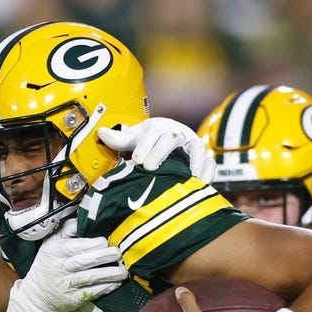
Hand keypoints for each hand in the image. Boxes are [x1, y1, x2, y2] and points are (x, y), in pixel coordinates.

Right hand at [8, 219, 127, 311]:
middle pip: (85, 261)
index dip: (93, 244)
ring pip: (91, 278)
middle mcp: (60, 268)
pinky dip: (106, 287)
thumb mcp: (51, 243)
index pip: (75, 246)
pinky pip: (93, 292)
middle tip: (119, 253)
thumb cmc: (49, 263)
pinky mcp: (74, 299)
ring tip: (124, 270)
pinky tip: (116, 283)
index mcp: (55, 251)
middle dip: (104, 256)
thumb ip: (67, 230)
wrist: (38, 295)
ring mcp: (67, 285)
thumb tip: (83, 216)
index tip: (105, 241)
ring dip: (110, 274)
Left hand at [99, 117, 215, 183]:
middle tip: (150, 168)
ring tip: (184, 177)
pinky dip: (207, 172)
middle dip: (160, 152)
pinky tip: (200, 183)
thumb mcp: (134, 138)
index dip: (145, 145)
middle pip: (172, 138)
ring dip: (190, 162)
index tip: (137, 159)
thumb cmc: (149, 141)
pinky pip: (210, 163)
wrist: (168, 140)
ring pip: (196, 149)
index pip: (152, 132)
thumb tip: (101, 133)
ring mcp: (193, 144)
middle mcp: (177, 133)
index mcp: (158, 128)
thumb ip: (119, 139)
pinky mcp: (205, 157)